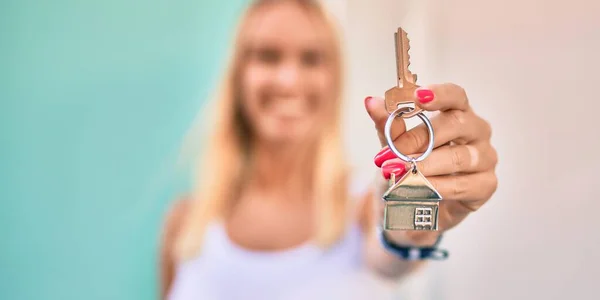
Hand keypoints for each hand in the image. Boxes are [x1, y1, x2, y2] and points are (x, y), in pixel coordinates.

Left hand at [365, 83, 497, 245]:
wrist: (414, 207)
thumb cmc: (410, 168)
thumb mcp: (395, 145)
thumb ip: (387, 124)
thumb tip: (371, 102)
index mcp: (457, 113)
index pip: (456, 95)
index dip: (439, 94)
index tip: (419, 96)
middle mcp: (476, 131)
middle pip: (457, 124)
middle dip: (420, 138)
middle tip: (392, 153)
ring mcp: (485, 157)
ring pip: (459, 156)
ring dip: (425, 165)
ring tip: (400, 173)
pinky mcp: (486, 185)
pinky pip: (463, 184)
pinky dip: (438, 187)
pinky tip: (420, 190)